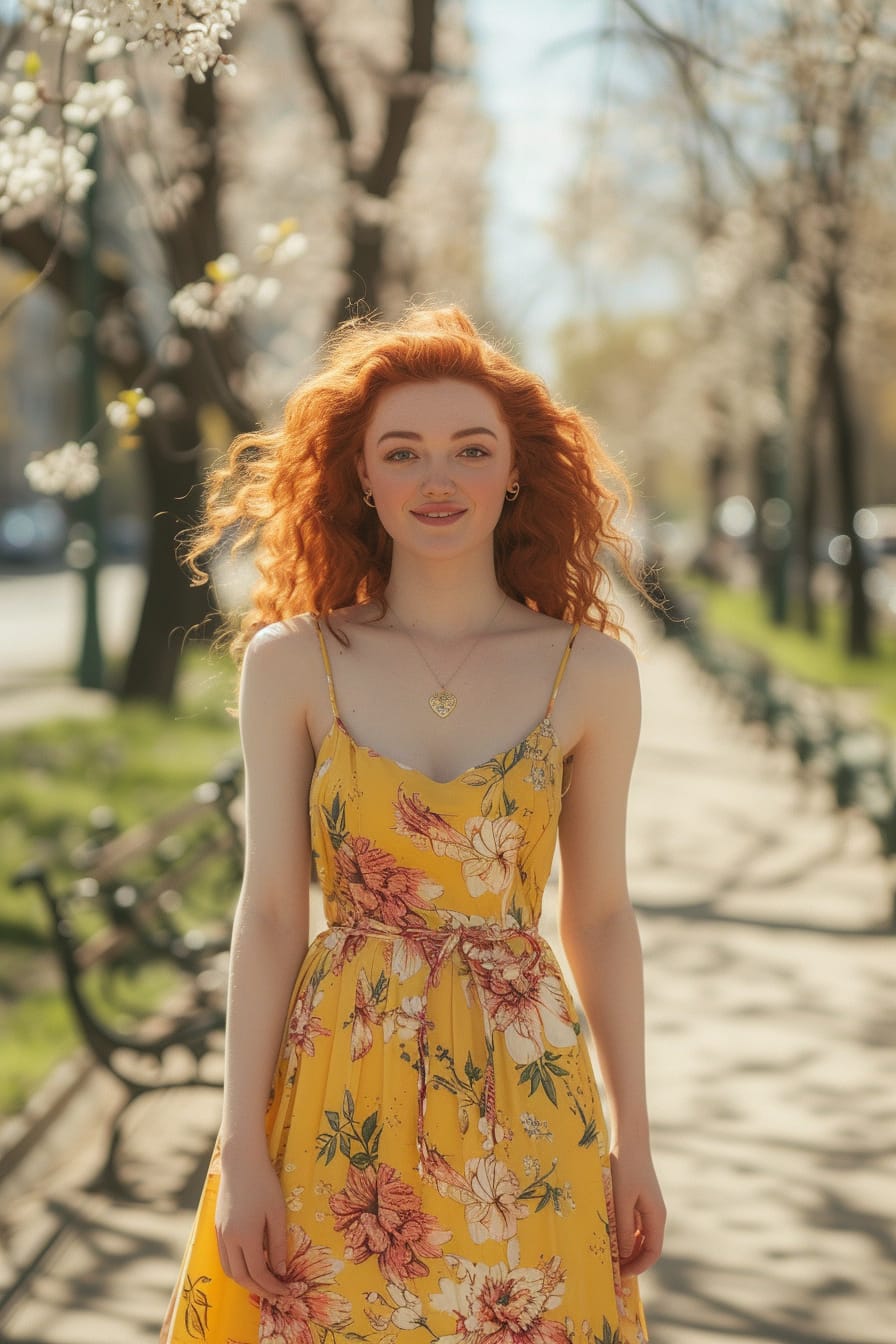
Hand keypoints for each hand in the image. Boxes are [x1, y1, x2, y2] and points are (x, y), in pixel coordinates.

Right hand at [215, 1146, 287, 1297]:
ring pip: (229, 1270)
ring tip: (265, 1283)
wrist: (240, 1161)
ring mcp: (220, 1234)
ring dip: (246, 1281)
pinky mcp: (217, 1227)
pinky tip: (250, 1264)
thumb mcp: (277, 1213)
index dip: (272, 1286)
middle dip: (259, 1290)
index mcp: (245, 1237)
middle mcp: (229, 1239)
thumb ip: (278, 1244)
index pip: (258, 1274)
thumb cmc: (263, 1183)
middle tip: (277, 1294)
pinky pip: (224, 1258)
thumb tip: (281, 1271)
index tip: (287, 1291)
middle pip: (241, 1277)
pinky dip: (237, 1268)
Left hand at [609, 1145, 665, 1276]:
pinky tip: (608, 1233)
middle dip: (630, 1260)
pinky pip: (632, 1223)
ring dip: (626, 1247)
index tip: (620, 1275)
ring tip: (607, 1254)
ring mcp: (647, 1206)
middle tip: (610, 1269)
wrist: (629, 1139)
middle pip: (646, 1246)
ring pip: (638, 1236)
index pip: (652, 1252)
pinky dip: (623, 1232)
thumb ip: (624, 1228)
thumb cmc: (625, 1168)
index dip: (638, 1267)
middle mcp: (655, 1214)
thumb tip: (625, 1255)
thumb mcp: (623, 1200)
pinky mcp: (638, 1198)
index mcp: (656, 1217)